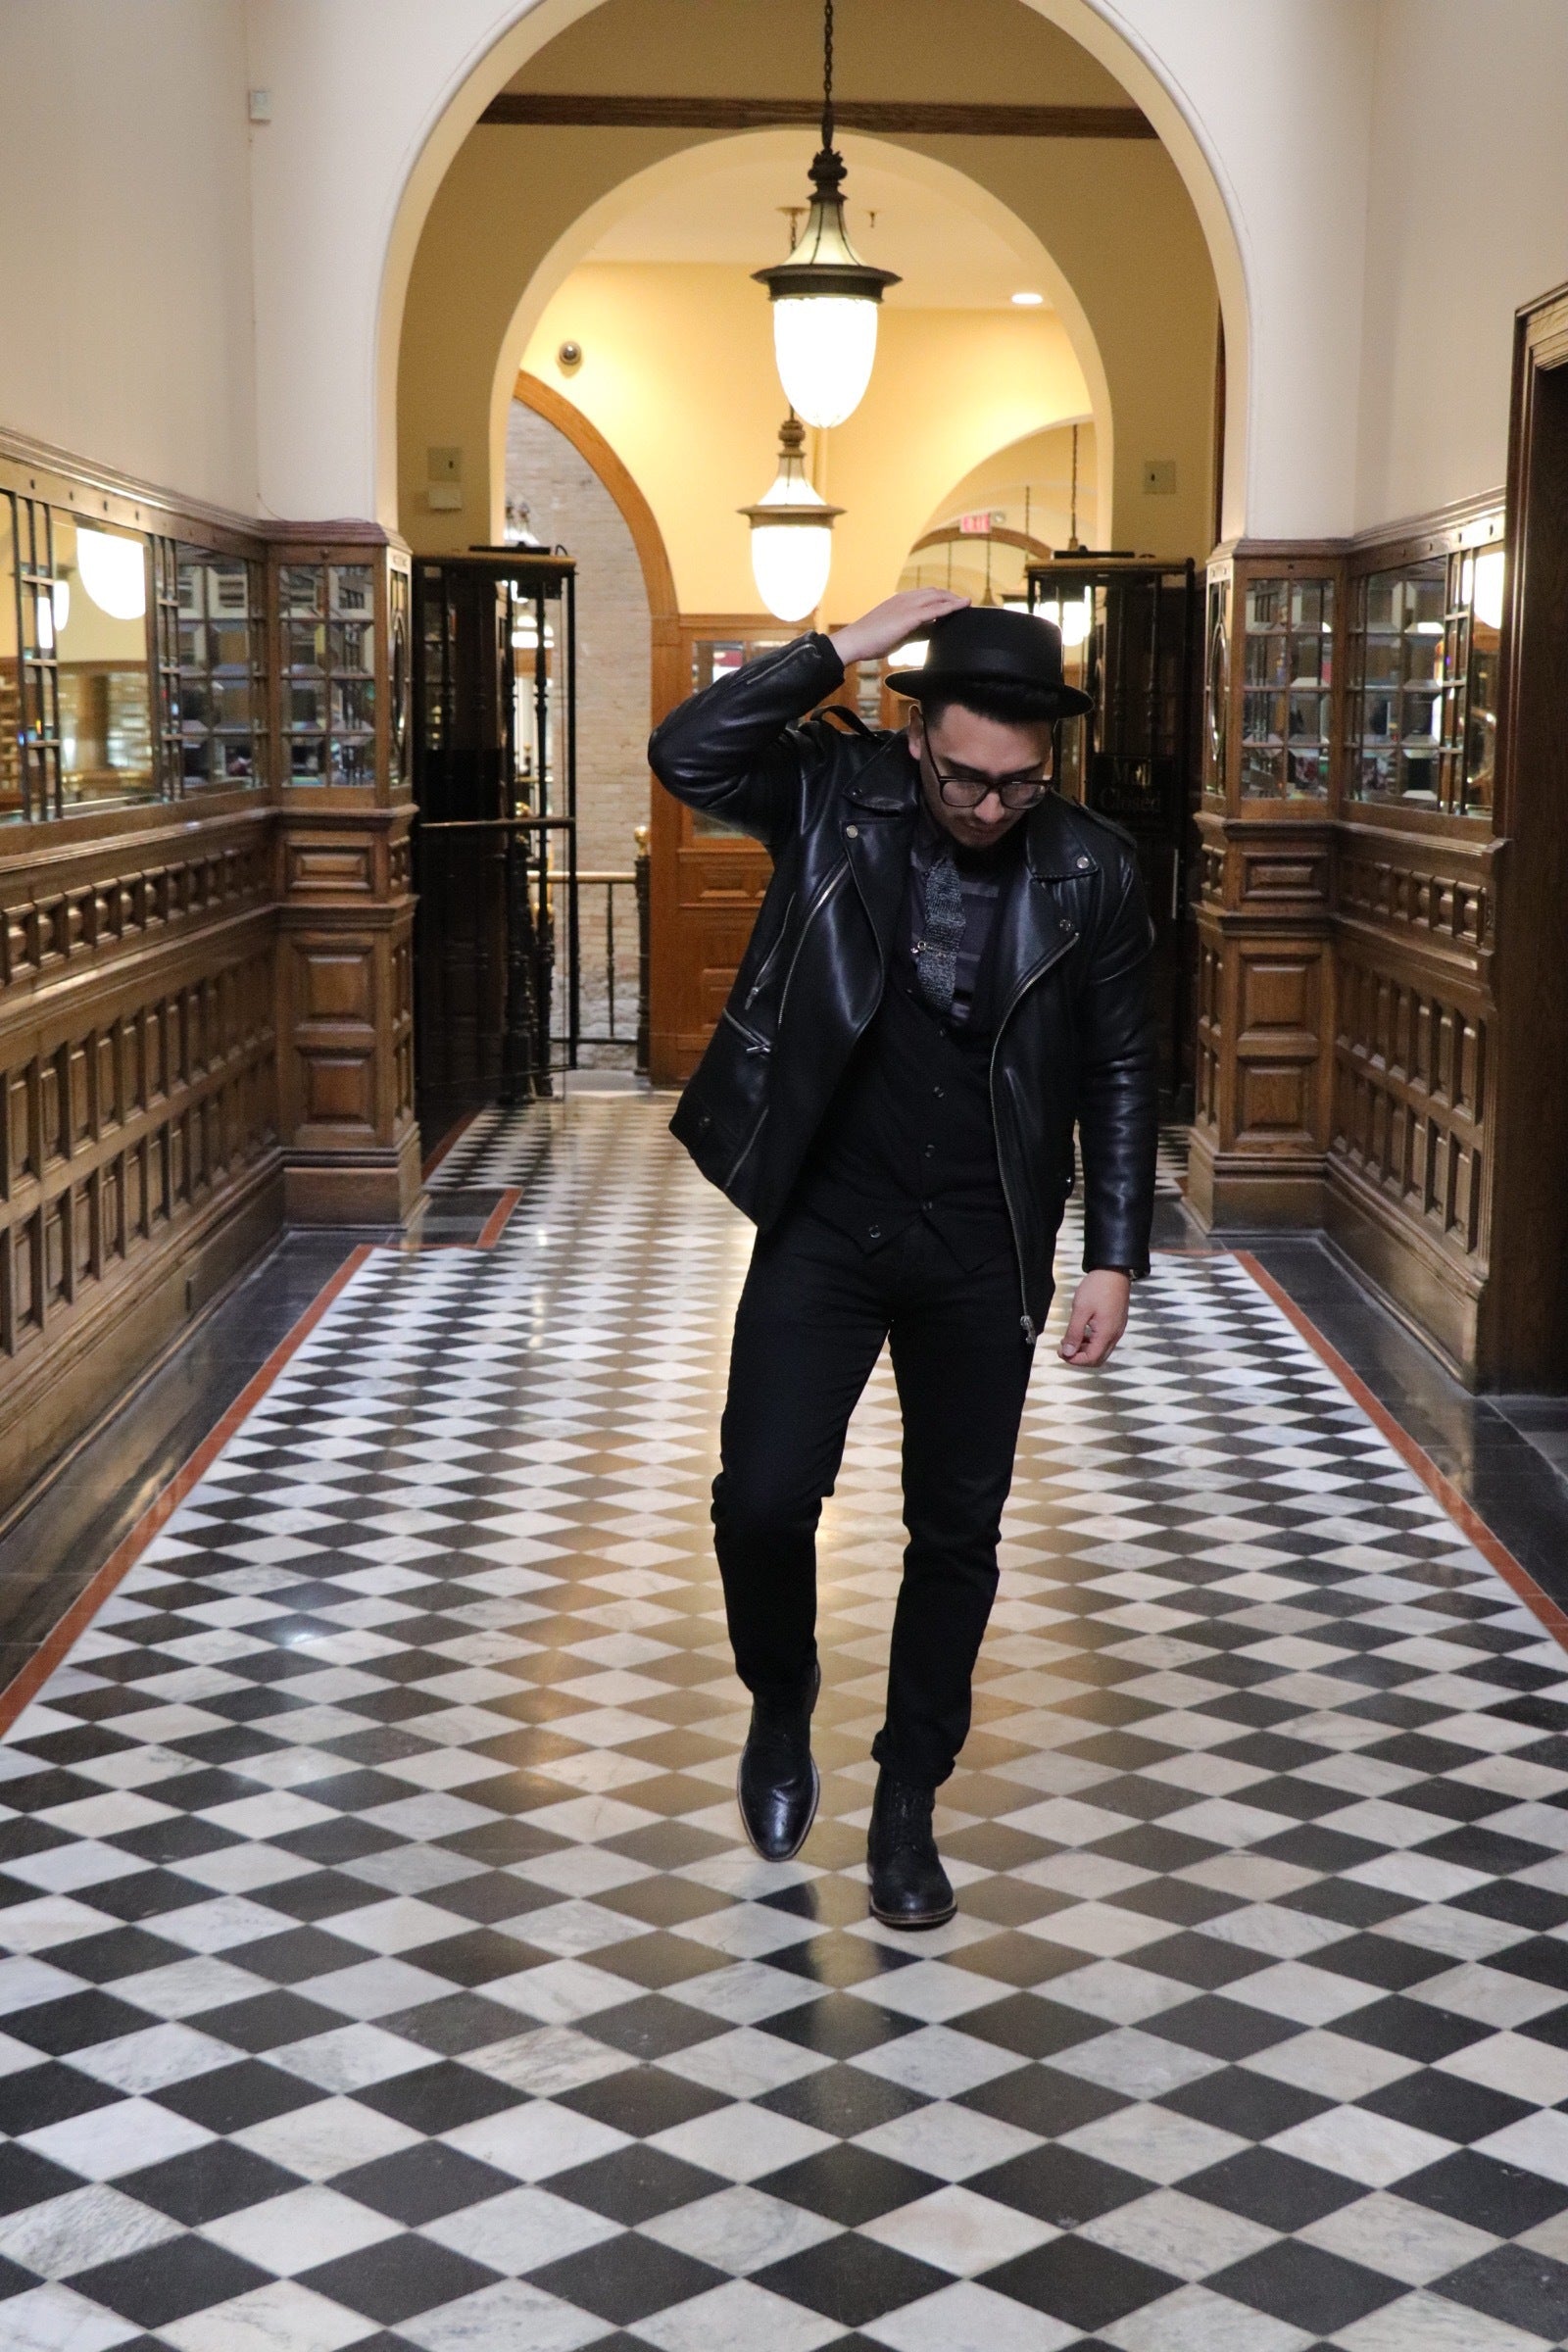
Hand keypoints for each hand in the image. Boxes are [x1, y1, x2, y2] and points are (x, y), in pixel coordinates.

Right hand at [829, 588, 968, 668]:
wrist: (853, 641)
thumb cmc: (871, 641)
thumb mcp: (897, 635)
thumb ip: (915, 631)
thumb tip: (932, 632)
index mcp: (899, 601)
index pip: (926, 594)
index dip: (942, 597)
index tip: (954, 603)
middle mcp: (904, 599)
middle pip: (935, 592)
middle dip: (951, 597)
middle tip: (964, 604)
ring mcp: (907, 605)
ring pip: (937, 597)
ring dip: (954, 600)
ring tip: (967, 604)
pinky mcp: (909, 616)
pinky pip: (935, 609)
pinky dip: (951, 607)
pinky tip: (962, 607)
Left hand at [1058, 1270, 1130, 1367]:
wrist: (1114, 1270)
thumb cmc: (1098, 1287)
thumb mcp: (1081, 1310)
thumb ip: (1074, 1333)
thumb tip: (1068, 1352)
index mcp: (1106, 1333)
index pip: (1091, 1359)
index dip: (1074, 1360)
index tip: (1061, 1352)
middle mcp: (1114, 1335)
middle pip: (1097, 1359)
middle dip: (1079, 1357)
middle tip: (1064, 1348)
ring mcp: (1117, 1329)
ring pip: (1101, 1350)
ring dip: (1084, 1349)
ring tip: (1069, 1339)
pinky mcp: (1116, 1323)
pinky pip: (1104, 1340)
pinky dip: (1091, 1341)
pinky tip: (1081, 1332)